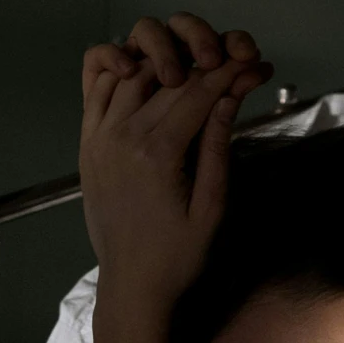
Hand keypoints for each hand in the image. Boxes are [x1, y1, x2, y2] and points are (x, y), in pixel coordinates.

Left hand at [80, 12, 270, 314]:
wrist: (131, 283)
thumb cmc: (179, 254)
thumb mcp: (212, 206)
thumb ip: (217, 145)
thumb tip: (230, 93)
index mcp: (157, 153)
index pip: (199, 91)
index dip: (232, 72)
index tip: (256, 64)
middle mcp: (122, 136)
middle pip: (170, 77)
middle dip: (209, 63)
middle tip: (240, 60)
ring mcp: (99, 136)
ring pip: (134, 73)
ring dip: (168, 59)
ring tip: (200, 63)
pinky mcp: (87, 142)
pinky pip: (98, 87)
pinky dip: (122, 69)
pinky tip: (150, 70)